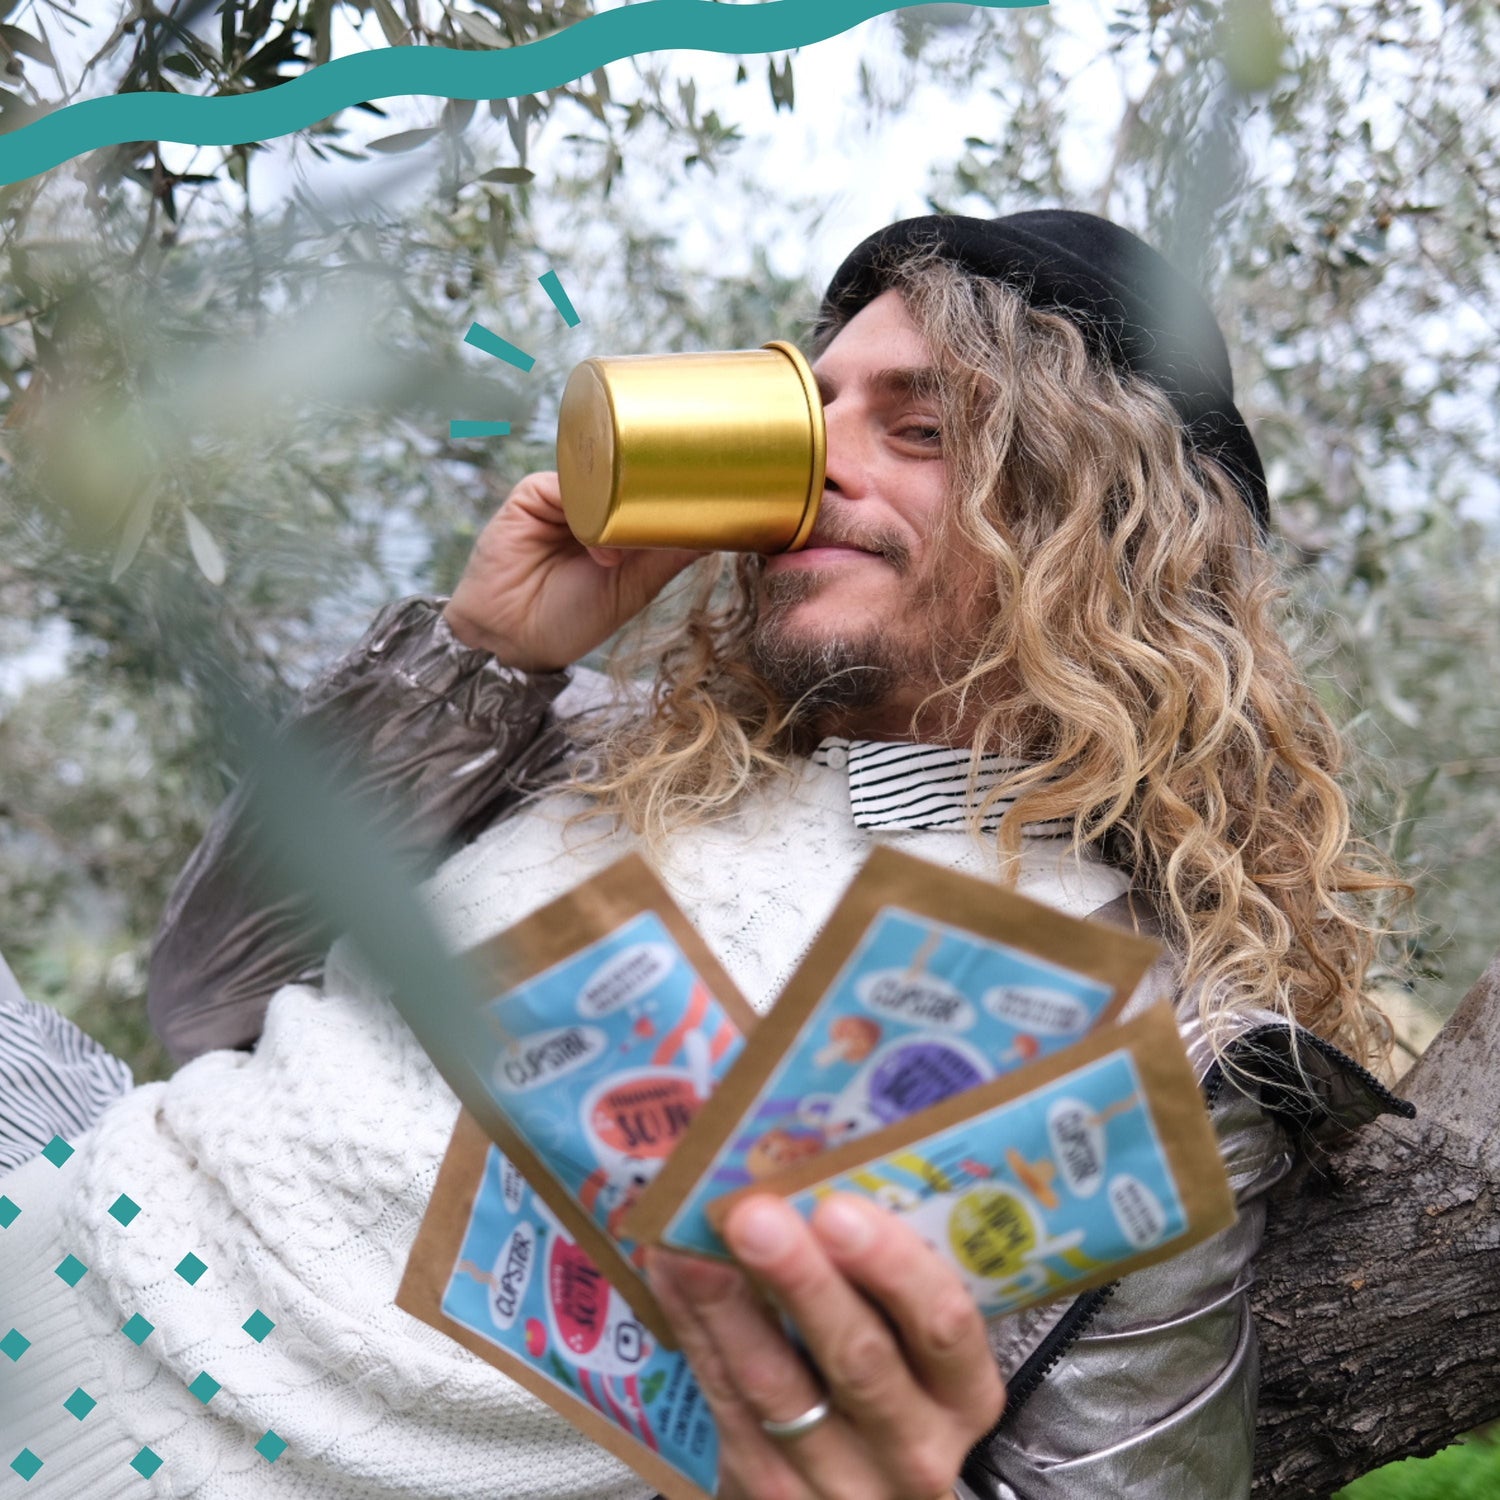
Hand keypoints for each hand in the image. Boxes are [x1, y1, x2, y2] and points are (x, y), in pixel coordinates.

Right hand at [443, 470, 708, 671]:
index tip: (715, 495)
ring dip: (619, 512)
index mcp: (624, 524)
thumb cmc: (574, 617)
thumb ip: (669, 555)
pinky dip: (586, 512)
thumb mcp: (634, 588)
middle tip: (679, 509)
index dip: (680, 493)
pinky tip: (596, 550)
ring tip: (620, 556)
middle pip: (633, 478)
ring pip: (604, 479)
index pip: (656, 495)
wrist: (513, 636)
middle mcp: (597, 504)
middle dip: (654, 493)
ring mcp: (566, 496)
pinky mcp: (534, 494)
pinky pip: (569, 484)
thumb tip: (717, 531)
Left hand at [646, 1193, 1004, 1499]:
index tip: (840, 1209)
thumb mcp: (913, 1344)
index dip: (895, 1267)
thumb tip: (813, 1157)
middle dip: (802, 1280)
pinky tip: (672, 1276)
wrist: (847, 1490)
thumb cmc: (888, 1387)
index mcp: (963, 1390)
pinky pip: (725, 1403)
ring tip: (692, 1242)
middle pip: (861, 1359)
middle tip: (756, 1215)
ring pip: (778, 1385)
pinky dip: (694, 1330)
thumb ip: (883, 1275)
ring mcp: (841, 1480)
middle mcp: (916, 1445)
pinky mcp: (770, 1493)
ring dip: (728, 1304)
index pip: (945, 1327)